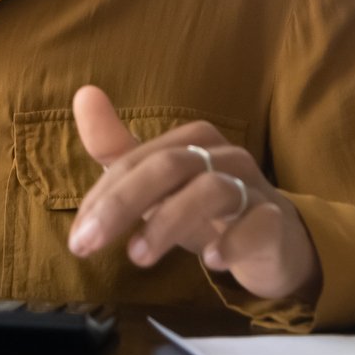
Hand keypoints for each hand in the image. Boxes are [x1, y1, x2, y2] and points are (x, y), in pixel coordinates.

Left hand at [66, 85, 320, 303]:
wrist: (276, 243)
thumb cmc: (207, 210)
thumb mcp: (159, 186)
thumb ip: (118, 150)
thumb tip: (84, 93)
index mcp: (191, 141)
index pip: (136, 161)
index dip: (103, 197)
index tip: (78, 239)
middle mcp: (223, 156)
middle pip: (169, 166)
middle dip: (122, 204)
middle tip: (87, 244)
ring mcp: (253, 186)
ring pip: (210, 190)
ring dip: (168, 223)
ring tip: (138, 257)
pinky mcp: (276, 222)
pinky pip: (258, 223)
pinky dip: (233, 241)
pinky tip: (211, 261)